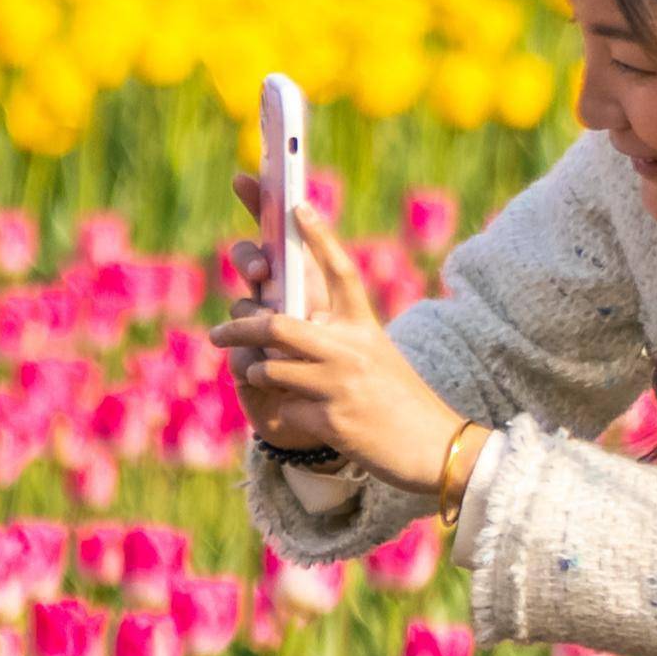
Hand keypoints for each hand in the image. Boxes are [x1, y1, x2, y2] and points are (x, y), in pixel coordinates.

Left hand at [207, 175, 470, 489]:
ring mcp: (340, 384)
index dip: (318, 236)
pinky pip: (280, 409)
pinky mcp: (331, 420)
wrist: (436, 450)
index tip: (296, 205)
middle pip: (277, 324)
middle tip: (220, 331)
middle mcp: (352, 348)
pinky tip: (296, 417)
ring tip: (263, 379)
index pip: (339, 271)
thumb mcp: (374, 356)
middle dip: (240, 325)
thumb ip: (333, 338)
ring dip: (257, 374)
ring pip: (269, 368)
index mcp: (364, 326)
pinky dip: (279, 413)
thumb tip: (278, 323)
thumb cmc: (399, 400)